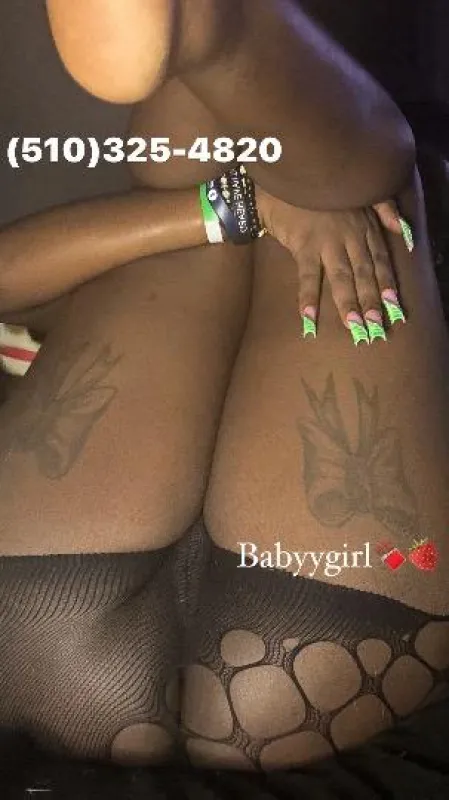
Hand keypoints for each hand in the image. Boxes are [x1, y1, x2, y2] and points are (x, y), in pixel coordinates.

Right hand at [256, 187, 409, 342]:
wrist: (291, 168)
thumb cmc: (321, 182)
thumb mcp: (357, 189)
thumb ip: (383, 207)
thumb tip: (401, 229)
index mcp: (364, 224)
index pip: (380, 259)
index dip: (387, 283)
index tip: (394, 306)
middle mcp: (350, 234)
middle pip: (364, 273)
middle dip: (372, 300)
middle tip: (376, 327)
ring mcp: (327, 240)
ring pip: (342, 277)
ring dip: (348, 303)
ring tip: (354, 326)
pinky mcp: (304, 243)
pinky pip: (308, 275)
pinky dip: (308, 296)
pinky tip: (309, 318)